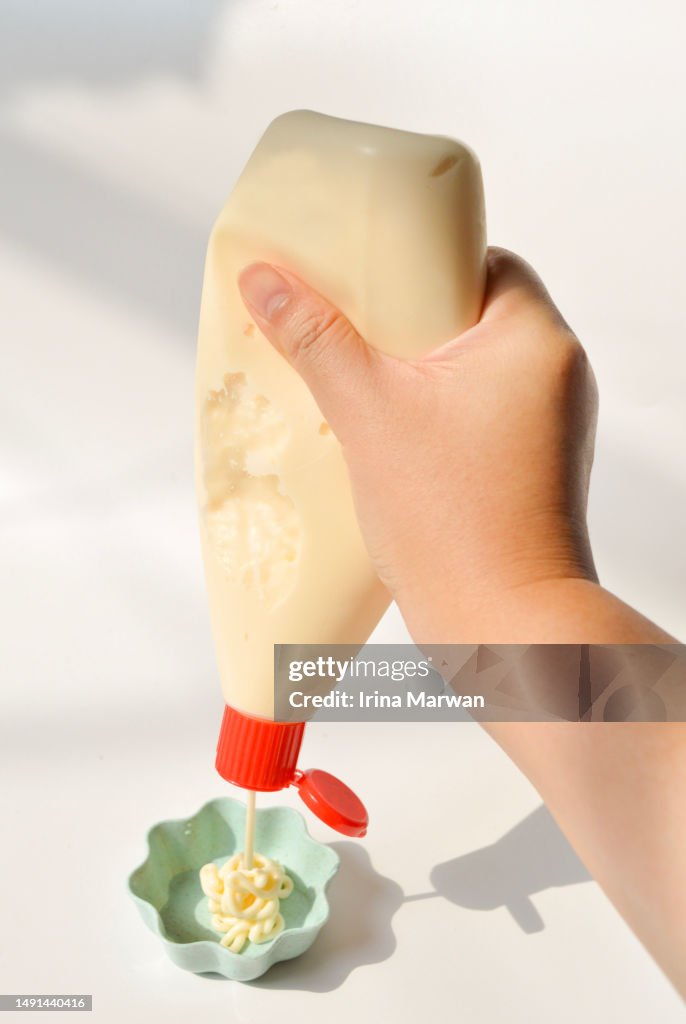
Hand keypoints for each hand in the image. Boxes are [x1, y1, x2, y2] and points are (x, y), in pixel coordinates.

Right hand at [237, 247, 598, 638]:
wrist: (503, 625)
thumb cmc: (453, 522)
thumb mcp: (369, 415)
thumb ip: (316, 340)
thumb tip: (265, 279)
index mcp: (535, 339)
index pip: (483, 260)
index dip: (420, 259)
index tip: (367, 270)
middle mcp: (557, 375)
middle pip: (474, 313)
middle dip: (408, 317)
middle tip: (346, 322)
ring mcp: (550, 424)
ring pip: (474, 367)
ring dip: (418, 368)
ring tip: (356, 374)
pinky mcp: (534, 465)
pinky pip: (479, 412)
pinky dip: (435, 410)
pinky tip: (386, 427)